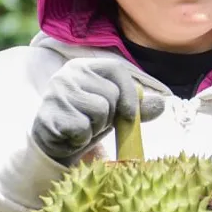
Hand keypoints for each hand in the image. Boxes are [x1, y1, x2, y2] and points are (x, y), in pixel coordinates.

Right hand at [31, 57, 165, 163]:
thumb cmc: (87, 122)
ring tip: (83, 127)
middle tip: (94, 122)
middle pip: (110, 93)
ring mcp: (56, 93)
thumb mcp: (114, 111)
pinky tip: (71, 135)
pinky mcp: (48, 114)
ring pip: (99, 110)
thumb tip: (162, 104)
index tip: (131, 115)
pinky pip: (83, 127)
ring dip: (96, 127)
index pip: (117, 69)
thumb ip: (136, 107)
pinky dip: (82, 137)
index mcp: (84, 66)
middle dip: (109, 116)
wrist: (54, 145)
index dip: (130, 93)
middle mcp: (68, 74)